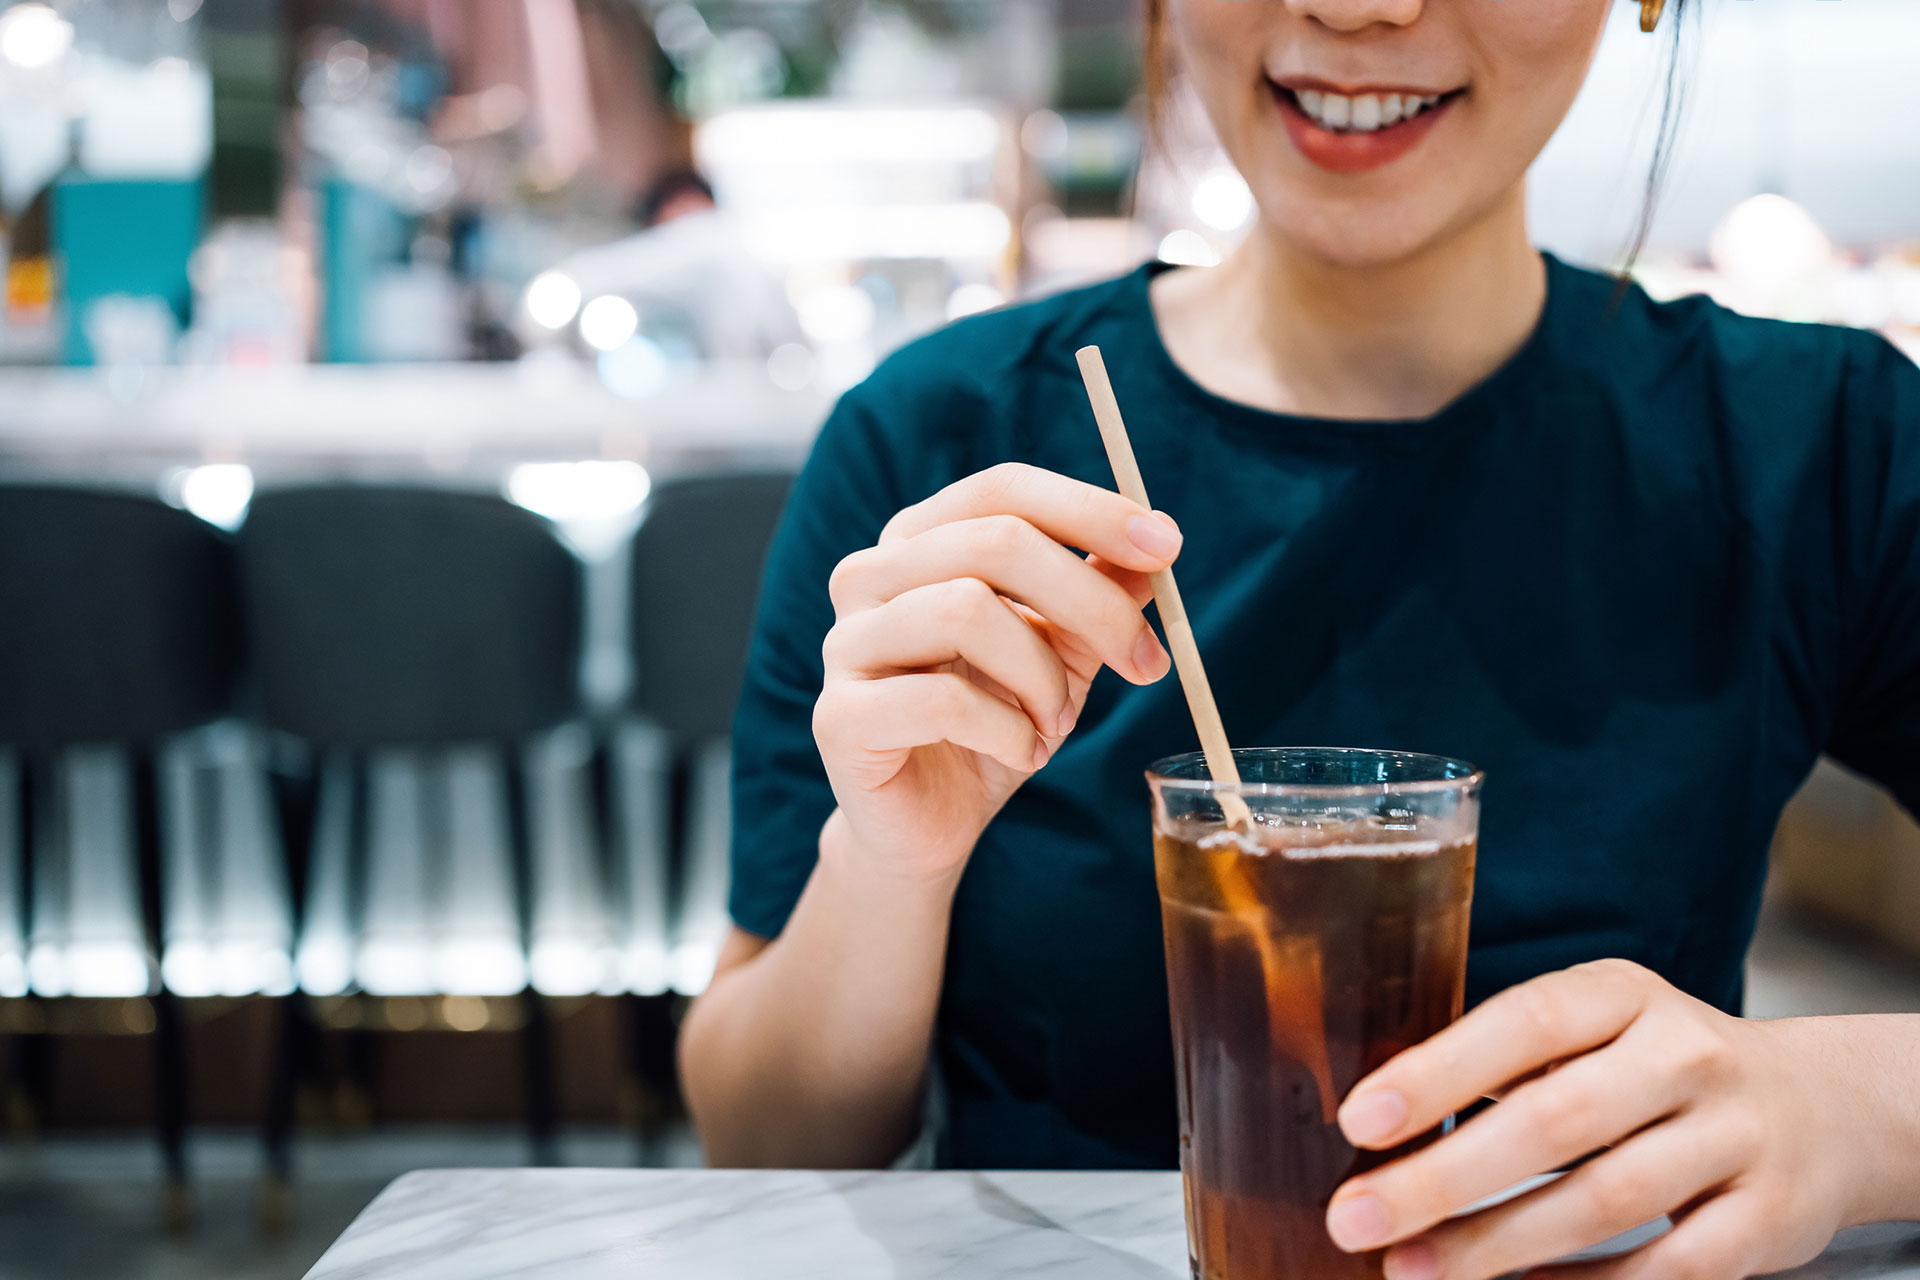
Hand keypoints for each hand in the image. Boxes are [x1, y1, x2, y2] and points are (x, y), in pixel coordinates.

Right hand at [811, 463, 1177, 883]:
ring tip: (1055, 723)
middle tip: (1146, 664)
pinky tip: (1019, 753)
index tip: (1167, 546)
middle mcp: (870, 576)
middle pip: (996, 542)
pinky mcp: (839, 717)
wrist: (928, 825)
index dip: (1090, 510)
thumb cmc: (992, 724)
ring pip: (966, 611)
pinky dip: (1007, 732)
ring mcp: (847, 643)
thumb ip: (1097, 596)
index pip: (1004, 490)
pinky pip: (942, 701)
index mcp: (921, 542)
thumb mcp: (1061, 652)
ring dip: (1042, 678)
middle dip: (1091, 601)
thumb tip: (1153, 548)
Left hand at [1323, 958, 1902, 1279]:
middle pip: (1554, 1121)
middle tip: (1355, 1217)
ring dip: (1495, 1245)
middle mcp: (1684, 1055)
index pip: (1524, 1023)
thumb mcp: (1597, 1030)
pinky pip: (1662, 1266)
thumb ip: (1510, 1062)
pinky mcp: (1767, 1219)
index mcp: (1623, 996)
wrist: (1823, 1108)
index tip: (1361, 1119)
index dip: (1439, 1071)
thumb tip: (1383, 1124)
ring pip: (1603, 1201)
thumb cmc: (1661, 1068)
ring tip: (1411, 1269)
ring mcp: (1733, 1137)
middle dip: (1442, 1179)